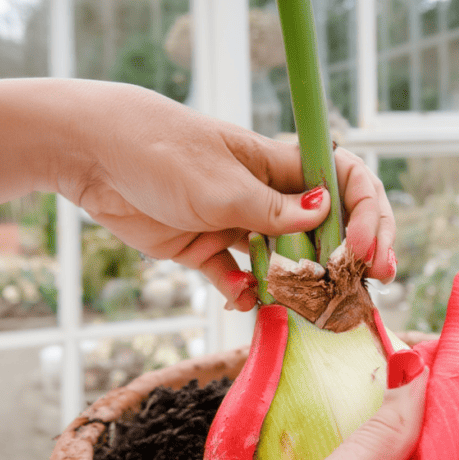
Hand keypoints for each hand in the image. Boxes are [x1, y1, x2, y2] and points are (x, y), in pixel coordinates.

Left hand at [57, 81, 394, 307]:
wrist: (92, 155)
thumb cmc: (159, 150)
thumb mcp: (220, 185)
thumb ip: (271, 210)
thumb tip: (328, 213)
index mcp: (279, 164)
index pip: (343, 182)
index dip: (367, 214)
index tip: (366, 251)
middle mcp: (266, 194)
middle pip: (324, 228)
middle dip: (347, 259)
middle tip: (367, 288)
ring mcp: (237, 222)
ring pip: (285, 261)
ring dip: (299, 286)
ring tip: (305, 309)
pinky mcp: (205, 247)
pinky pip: (238, 279)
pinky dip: (245, 294)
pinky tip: (242, 300)